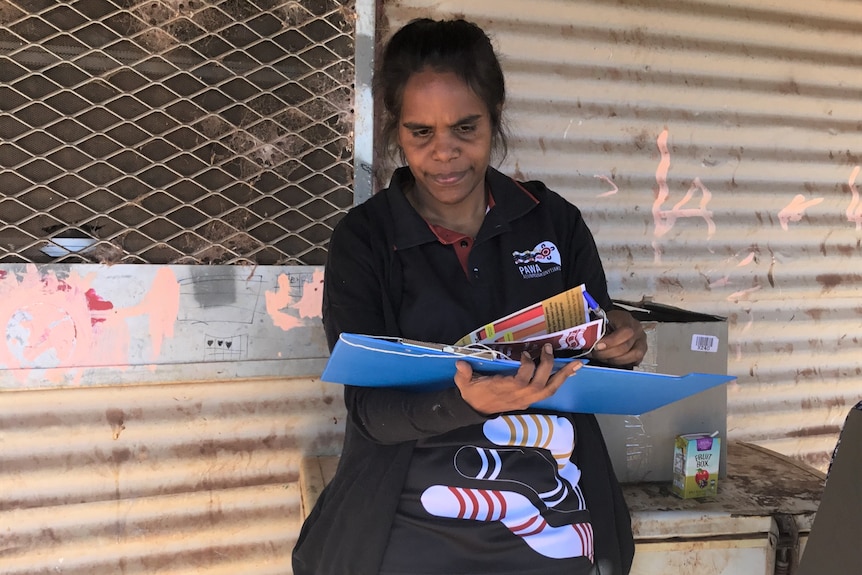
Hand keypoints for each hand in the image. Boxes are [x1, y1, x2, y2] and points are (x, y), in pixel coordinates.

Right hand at [453, 343, 583, 415]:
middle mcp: (519, 396)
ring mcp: (526, 399)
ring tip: (576, 364)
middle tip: (549, 349)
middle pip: (540, 386)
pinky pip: (548, 392)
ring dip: (562, 376)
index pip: (521, 380)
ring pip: (548, 390)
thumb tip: (461, 363)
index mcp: (504, 390)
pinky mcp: (529, 400)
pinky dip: (559, 381)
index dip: (526, 367)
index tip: (524, 353)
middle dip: (548, 367)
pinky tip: (568, 372)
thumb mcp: (464, 384)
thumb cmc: (473, 394)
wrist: (475, 411)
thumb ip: (464, 374)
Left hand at [591, 309, 646, 366]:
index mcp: (627, 319)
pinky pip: (635, 361)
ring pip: (633, 356)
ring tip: (603, 358)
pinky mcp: (642, 351)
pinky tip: (611, 361)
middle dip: (607, 354)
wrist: (615, 322)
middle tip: (595, 354)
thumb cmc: (607, 322)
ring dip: (615, 360)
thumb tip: (588, 343)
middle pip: (626, 346)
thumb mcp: (600, 321)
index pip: (625, 332)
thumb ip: (596, 331)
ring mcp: (642, 341)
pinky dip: (622, 363)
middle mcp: (637, 330)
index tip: (597, 347)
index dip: (611, 342)